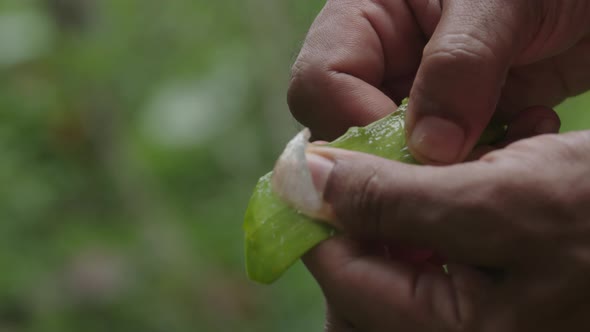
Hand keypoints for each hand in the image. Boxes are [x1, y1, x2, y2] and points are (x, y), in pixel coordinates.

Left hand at [287, 115, 589, 330]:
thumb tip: (306, 182)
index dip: (316, 216)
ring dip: (391, 212)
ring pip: (395, 266)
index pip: (343, 276)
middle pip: (363, 282)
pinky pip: (430, 259)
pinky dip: (425, 214)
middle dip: (355, 218)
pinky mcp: (487, 293)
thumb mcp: (502, 201)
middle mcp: (457, 331)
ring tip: (405, 170)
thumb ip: (395, 201)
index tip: (308, 163)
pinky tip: (446, 187)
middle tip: (359, 165)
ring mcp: (472, 316)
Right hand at [288, 0, 589, 163]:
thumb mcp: (500, 2)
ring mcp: (413, 94)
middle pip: (342, 128)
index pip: (320, 81)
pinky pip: (437, 163)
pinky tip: (515, 145)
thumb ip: (457, 66)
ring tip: (495, 155)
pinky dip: (470, 168)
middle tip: (448, 171)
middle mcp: (378, 59)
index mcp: (364, 15)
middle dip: (392, 158)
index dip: (353, 121)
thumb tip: (430, 149)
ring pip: (390, 155)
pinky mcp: (450, 121)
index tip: (415, 148)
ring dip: (437, 170)